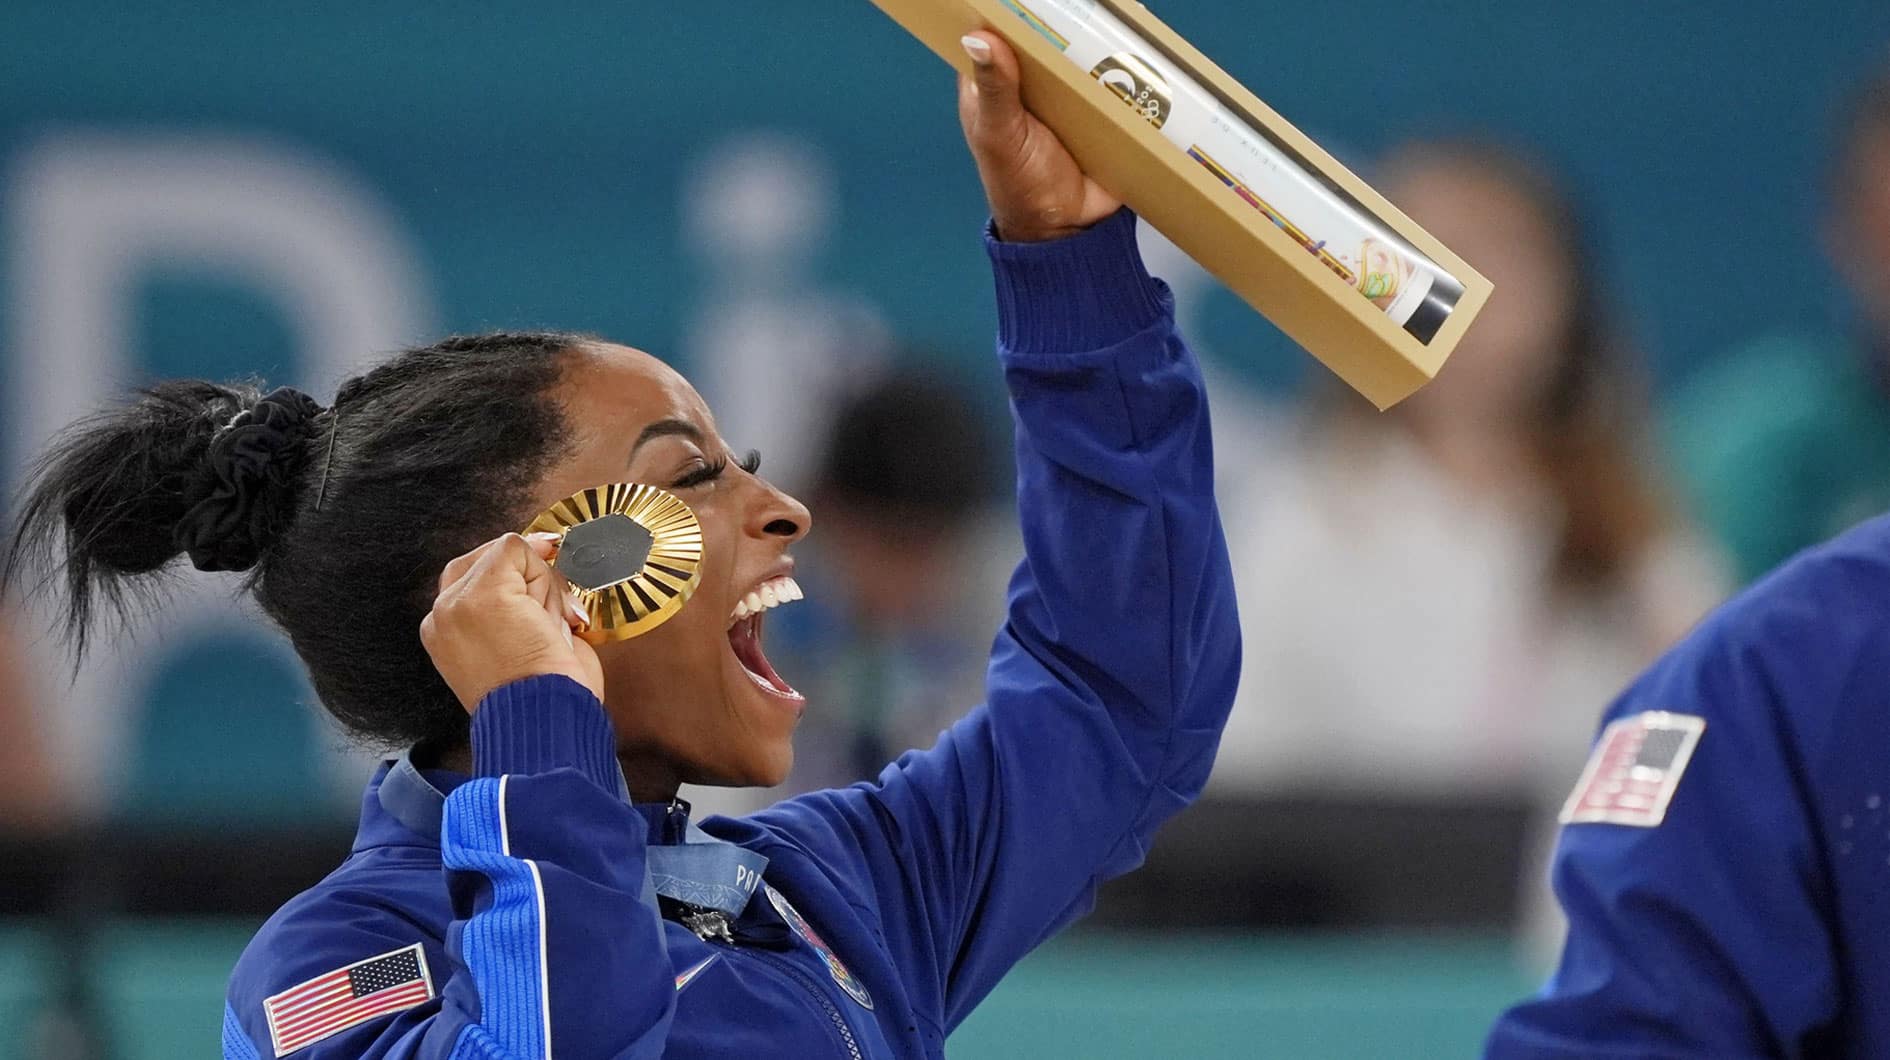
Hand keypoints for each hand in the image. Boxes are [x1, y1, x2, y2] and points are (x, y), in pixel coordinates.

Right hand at [420, 532, 603, 711]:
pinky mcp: (481, 593)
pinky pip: (515, 548)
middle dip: (533, 581)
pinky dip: (544, 575)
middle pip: (487, 561)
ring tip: (550, 631)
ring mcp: (455, 602)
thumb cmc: (545, 694)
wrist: (543, 717)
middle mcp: (440, 616)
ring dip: (545, 587)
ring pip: (507, 555)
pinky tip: (548, 617)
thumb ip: (514, 607)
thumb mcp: (520, 644)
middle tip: (557, 621)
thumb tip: (542, 554)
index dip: (519, 580)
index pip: (476, 579)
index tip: (548, 603)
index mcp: (443, 632)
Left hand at [958, 30, 1121, 241]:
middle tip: (1084, 4)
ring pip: (1082, 52)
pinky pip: (1113, 80)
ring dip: (1100, 40)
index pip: (996, 33)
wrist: (1067, 228)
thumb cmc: (1019, 185)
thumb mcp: (1000, 134)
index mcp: (994, 83)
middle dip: (1063, 20)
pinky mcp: (1100, 107)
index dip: (1009, 13)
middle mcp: (1030, 82)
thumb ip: (994, 88)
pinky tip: (1139, 53)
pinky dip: (1126, 69)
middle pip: (1046, 36)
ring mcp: (1067, 93)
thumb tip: (978, 38)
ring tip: (1116, 18)